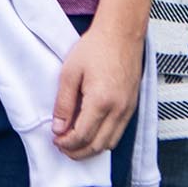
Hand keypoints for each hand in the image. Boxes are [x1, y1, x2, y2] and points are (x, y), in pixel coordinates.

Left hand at [51, 23, 143, 159]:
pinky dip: (104, 140)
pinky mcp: (132, 106)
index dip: (67, 143)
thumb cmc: (94, 48)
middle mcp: (118, 110)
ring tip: (74, 143)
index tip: (55, 140)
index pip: (82, 136)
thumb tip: (58, 128)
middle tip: (62, 147)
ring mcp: (128, 110)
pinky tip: (91, 133)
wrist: (121, 34)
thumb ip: (63, 103)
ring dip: (91, 149)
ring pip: (110, 143)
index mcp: (101, 102)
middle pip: (98, 146)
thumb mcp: (70, 72)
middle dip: (78, 152)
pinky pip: (119, 133)